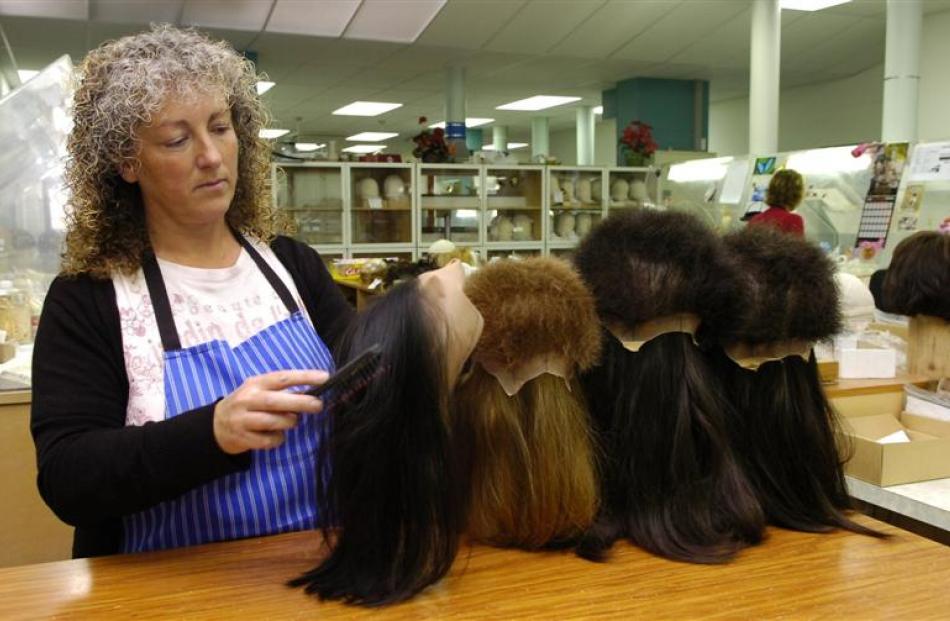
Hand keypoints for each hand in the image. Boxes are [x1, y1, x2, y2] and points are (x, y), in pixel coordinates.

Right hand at [213, 369, 327, 454]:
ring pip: (273, 421)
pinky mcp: (242, 437)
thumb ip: (281, 392)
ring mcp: (242, 419)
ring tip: (292, 421)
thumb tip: (311, 394)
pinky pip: (268, 440)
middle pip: (276, 401)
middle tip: (318, 405)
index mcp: (255, 384)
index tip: (324, 377)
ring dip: (289, 422)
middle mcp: (247, 399)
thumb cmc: (247, 405)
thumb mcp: (259, 392)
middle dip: (301, 402)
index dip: (304, 377)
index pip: (282, 377)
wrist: (216, 425)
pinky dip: (278, 439)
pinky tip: (276, 435)